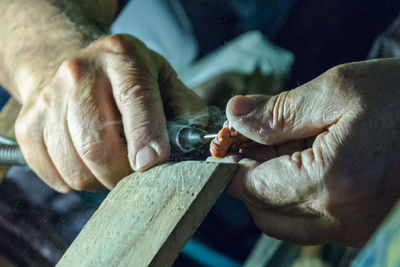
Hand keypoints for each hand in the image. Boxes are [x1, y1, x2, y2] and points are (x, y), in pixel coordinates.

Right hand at [15, 34, 204, 191]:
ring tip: (112, 165)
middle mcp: (79, 72)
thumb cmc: (129, 81)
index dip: (145, 136)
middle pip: (97, 143)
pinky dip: (75, 180)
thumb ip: (185, 110)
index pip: (135, 98)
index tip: (152, 164)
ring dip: (100, 180)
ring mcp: (49, 98)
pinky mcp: (28, 124)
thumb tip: (196, 144)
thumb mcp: (165, 82)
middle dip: (123, 173)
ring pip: (74, 166)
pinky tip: (87, 162)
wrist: (78, 71)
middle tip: (136, 173)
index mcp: (123, 57)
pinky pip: (52, 173)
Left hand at [223, 58, 399, 245]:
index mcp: (329, 184)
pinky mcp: (359, 226)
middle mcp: (339, 218)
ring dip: (269, 186)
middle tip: (254, 138)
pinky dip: (293, 194)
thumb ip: (278, 111)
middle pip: (262, 209)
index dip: (230, 164)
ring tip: (284, 146)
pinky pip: (308, 219)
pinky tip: (304, 160)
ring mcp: (351, 228)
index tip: (226, 142)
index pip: (251, 188)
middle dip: (248, 175)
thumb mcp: (337, 92)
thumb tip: (234, 117)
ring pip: (282, 219)